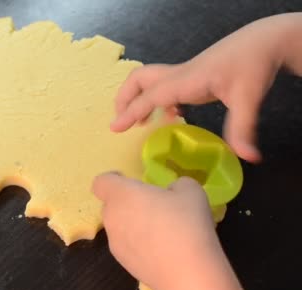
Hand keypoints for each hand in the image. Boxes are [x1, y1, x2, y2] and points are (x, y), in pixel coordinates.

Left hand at [92, 172, 278, 289]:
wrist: (188, 274)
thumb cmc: (186, 223)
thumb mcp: (191, 191)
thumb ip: (177, 185)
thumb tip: (172, 193)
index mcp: (121, 195)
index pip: (101, 182)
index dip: (114, 180)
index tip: (133, 182)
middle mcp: (111, 218)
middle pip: (111, 205)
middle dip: (128, 203)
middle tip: (155, 206)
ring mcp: (115, 243)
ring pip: (119, 227)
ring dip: (133, 224)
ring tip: (163, 231)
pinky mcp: (123, 264)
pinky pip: (127, 246)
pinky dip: (139, 245)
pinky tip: (163, 251)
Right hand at [112, 14, 301, 162]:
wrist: (264, 42)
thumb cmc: (254, 65)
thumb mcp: (249, 98)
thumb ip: (243, 127)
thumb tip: (247, 157)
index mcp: (185, 80)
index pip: (149, 96)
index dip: (129, 112)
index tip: (114, 128)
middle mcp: (178, 75)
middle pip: (138, 80)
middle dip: (124, 99)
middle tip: (120, 121)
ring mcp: (184, 74)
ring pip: (148, 81)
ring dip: (137, 98)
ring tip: (137, 122)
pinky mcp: (191, 77)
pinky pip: (163, 87)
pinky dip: (157, 102)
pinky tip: (169, 116)